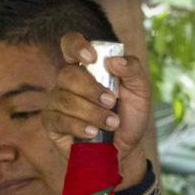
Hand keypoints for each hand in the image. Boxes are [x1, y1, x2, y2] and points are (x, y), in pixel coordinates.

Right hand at [43, 32, 150, 190]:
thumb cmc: (130, 116)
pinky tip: (93, 132)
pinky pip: (58, 120)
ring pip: (64, 99)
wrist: (127, 149)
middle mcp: (68, 81)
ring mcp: (57, 102)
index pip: (70, 44)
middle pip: (67, 74)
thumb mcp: (141, 91)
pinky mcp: (52, 123)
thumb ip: (133, 70)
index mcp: (87, 67)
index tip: (92, 57)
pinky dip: (79, 126)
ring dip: (91, 112)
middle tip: (112, 102)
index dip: (76, 45)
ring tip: (112, 123)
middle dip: (91, 89)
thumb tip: (114, 61)